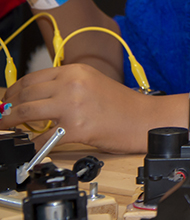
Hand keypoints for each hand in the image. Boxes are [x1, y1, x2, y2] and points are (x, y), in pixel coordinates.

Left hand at [1, 63, 152, 152]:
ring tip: (6, 127)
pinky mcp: (75, 128)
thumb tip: (36, 98)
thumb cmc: (123, 106)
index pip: (32, 78)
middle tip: (2, 115)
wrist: (145, 119)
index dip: (14, 90)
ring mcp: (73, 106)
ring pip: (27, 112)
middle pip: (26, 93)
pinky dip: (32, 146)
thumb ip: (66, 87)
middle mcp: (72, 84)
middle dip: (8, 106)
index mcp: (75, 71)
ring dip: (10, 122)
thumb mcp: (92, 84)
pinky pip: (42, 139)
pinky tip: (31, 148)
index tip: (7, 99)